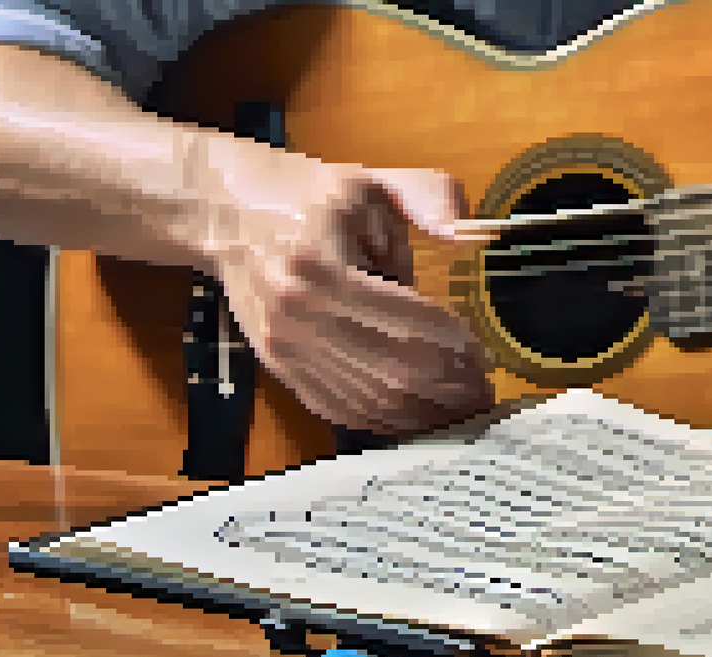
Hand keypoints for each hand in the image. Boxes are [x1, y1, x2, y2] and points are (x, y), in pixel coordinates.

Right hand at [187, 135, 494, 435]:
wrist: (228, 216)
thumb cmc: (310, 198)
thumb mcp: (372, 181)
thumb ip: (428, 196)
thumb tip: (462, 233)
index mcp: (319, 265)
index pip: (405, 322)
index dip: (452, 345)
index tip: (483, 354)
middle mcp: (296, 314)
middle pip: (390, 372)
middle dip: (446, 389)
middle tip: (482, 393)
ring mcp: (284, 347)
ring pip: (368, 401)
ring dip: (421, 413)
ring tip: (460, 409)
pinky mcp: (280, 367)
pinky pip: (340, 409)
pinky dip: (384, 420)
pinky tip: (417, 417)